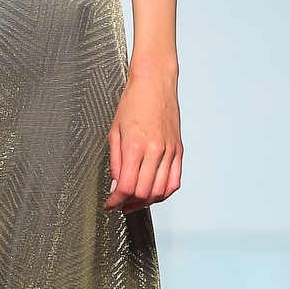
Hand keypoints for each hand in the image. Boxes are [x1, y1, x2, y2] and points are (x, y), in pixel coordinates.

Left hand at [105, 64, 182, 210]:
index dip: (116, 201)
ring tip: (134, 202)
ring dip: (146, 202)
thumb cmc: (133, 102)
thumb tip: (115, 185)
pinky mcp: (179, 151)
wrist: (154, 84)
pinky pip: (175, 181)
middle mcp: (155, 151)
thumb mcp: (114, 132)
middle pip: (143, 192)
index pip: (126, 186)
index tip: (110, 204)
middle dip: (129, 204)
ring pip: (161, 191)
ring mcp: (170, 152)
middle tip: (120, 204)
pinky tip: (153, 193)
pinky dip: (164, 193)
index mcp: (135, 146)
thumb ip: (115, 162)